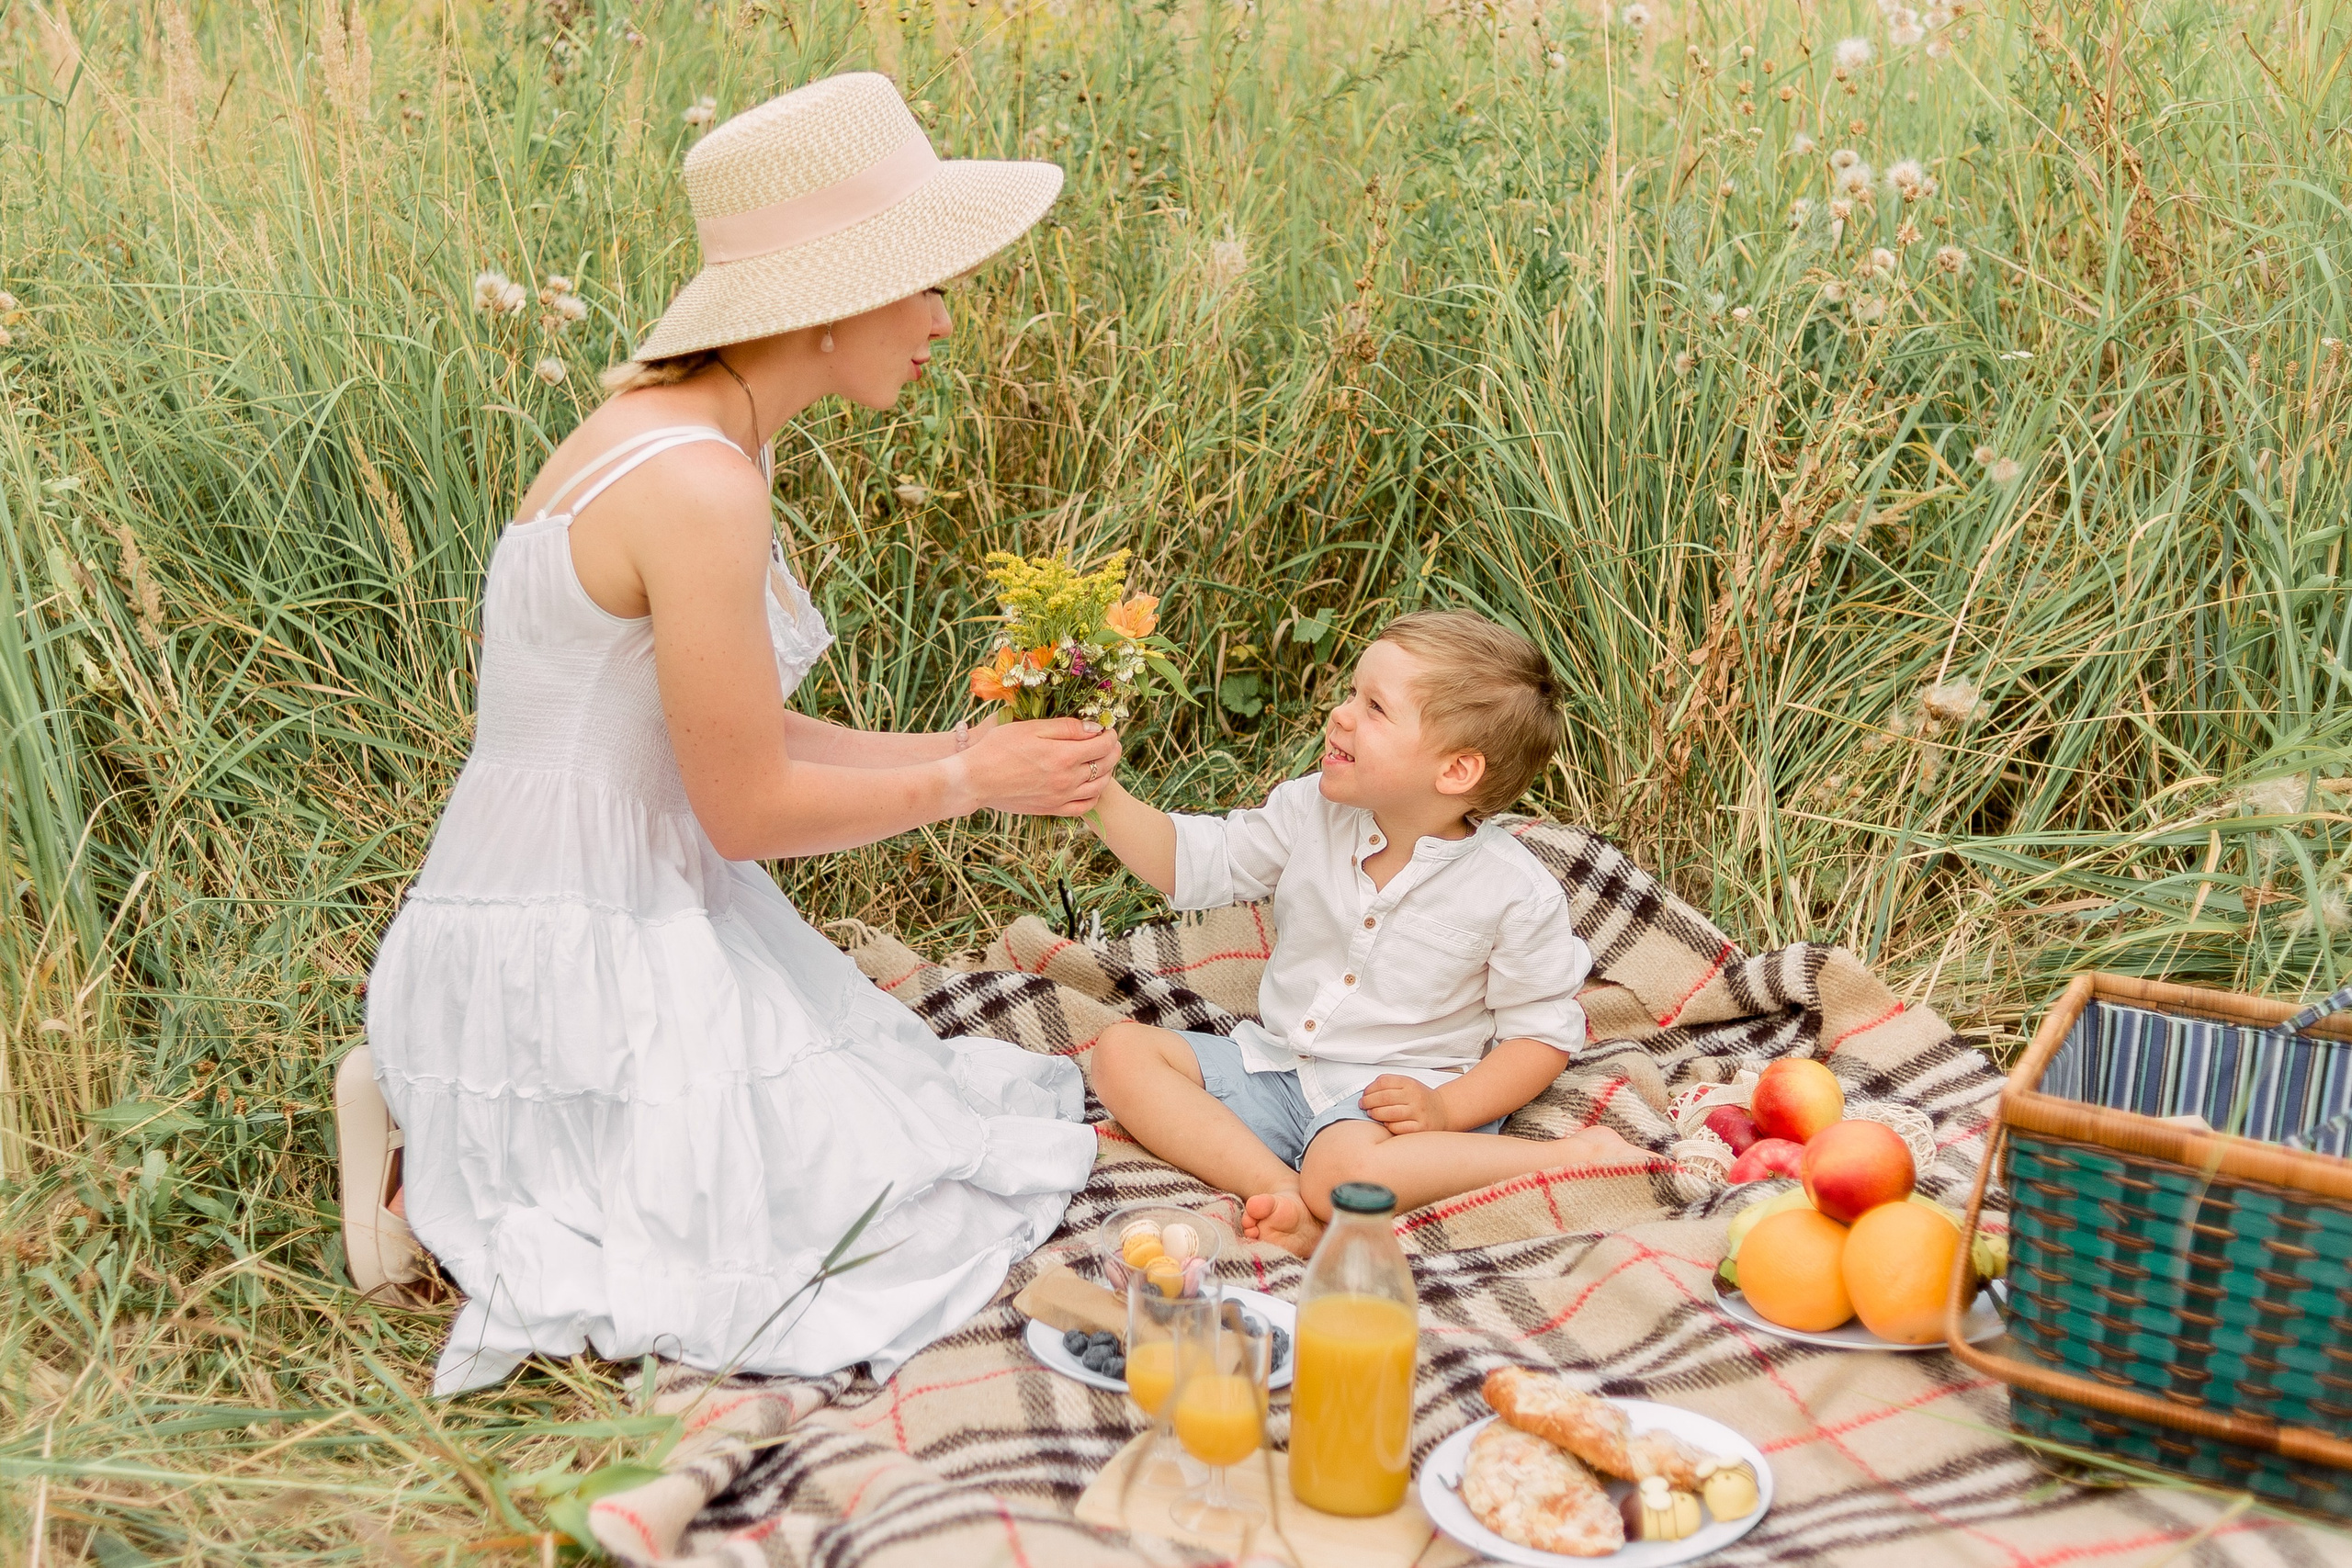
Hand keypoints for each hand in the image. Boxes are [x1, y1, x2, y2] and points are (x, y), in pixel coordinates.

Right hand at [955, 717, 1120, 816]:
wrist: (975, 780)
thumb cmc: (998, 748)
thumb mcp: (1030, 727)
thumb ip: (1064, 727)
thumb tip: (1093, 728)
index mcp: (1063, 755)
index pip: (1102, 745)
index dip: (1110, 734)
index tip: (1108, 728)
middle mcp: (1067, 779)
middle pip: (1104, 765)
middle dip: (1112, 751)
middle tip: (1110, 742)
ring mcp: (1060, 797)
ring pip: (1098, 787)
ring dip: (1106, 772)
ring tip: (1103, 761)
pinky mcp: (1051, 809)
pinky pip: (1083, 806)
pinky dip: (1093, 795)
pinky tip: (1091, 785)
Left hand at [1359, 1074, 1449, 1135]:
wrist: (1443, 1111)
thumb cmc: (1420, 1099)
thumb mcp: (1407, 1085)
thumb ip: (1389, 1086)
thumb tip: (1367, 1093)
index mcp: (1410, 1083)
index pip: (1383, 1082)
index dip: (1369, 1089)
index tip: (1364, 1095)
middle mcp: (1415, 1097)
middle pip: (1384, 1097)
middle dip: (1368, 1102)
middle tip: (1364, 1106)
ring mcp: (1418, 1113)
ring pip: (1389, 1114)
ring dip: (1375, 1114)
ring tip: (1372, 1114)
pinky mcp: (1421, 1128)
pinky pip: (1398, 1128)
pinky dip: (1388, 1126)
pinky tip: (1386, 1124)